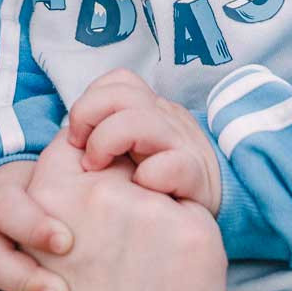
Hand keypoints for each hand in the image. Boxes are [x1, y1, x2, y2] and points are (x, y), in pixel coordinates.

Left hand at [63, 68, 222, 213]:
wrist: (223, 209)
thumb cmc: (162, 185)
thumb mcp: (135, 153)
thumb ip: (108, 138)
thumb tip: (69, 139)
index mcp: (152, 110)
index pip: (119, 81)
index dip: (90, 102)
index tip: (78, 139)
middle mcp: (167, 119)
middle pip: (122, 92)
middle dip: (89, 116)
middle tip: (85, 154)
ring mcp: (183, 144)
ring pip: (140, 121)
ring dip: (107, 142)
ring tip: (99, 169)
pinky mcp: (196, 176)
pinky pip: (169, 165)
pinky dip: (149, 176)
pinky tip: (142, 188)